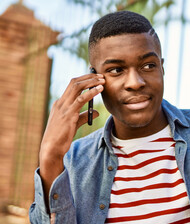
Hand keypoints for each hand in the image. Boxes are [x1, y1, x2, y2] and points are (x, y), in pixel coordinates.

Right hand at [39, 74, 104, 208]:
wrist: (52, 148)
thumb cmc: (62, 137)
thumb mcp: (74, 123)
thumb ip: (84, 116)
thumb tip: (96, 112)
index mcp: (60, 103)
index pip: (72, 85)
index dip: (84, 79)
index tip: (96, 77)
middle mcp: (60, 103)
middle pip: (74, 83)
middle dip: (89, 77)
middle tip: (101, 76)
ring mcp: (63, 108)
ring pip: (77, 88)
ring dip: (91, 82)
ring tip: (102, 80)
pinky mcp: (68, 115)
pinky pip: (80, 100)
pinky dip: (91, 93)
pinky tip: (99, 90)